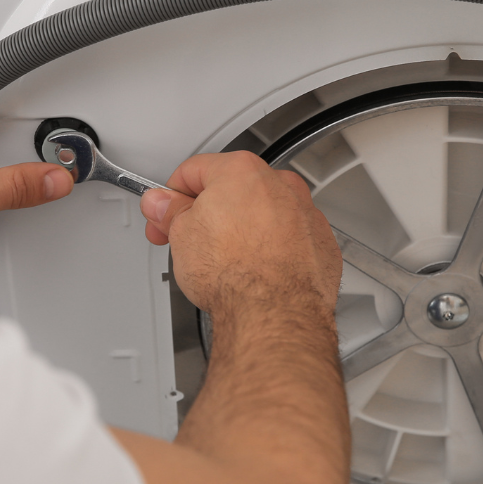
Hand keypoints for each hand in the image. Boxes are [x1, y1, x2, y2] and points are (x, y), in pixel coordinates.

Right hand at [140, 152, 340, 321]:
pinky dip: (272, 250)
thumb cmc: (236, 273)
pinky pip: (289, 238)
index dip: (171, 197)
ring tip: (224, 263)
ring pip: (263, 214)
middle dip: (208, 214)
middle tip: (189, 240)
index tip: (165, 215)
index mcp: (241, 172)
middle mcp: (279, 185)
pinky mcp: (320, 243)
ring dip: (242, 231)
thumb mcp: (181, 237)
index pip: (194, 171)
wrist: (275, 312)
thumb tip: (162, 204)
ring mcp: (304, 213)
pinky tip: (254, 271)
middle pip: (232, 190)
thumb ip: (171, 212)